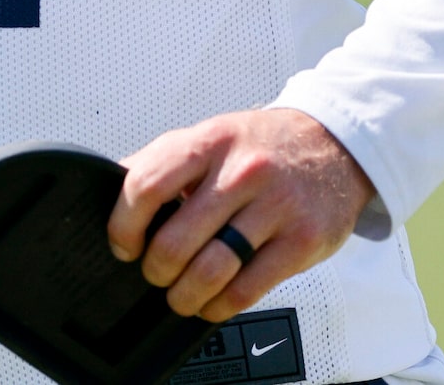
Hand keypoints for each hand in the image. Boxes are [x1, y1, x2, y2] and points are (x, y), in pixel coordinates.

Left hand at [106, 107, 376, 320]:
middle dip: (155, 270)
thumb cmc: (264, 145)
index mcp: (210, 141)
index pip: (146, 185)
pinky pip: (247, 290)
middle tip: (156, 273)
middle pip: (175, 240)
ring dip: (184, 295)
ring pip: (210, 271)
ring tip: (181, 295)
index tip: (124, 244)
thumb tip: (109, 187)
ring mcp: (275, 205)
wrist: (334, 144)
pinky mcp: (302, 240)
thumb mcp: (212, 136)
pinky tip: (213, 302)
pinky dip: (219, 307)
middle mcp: (242, 170)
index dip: (124, 225)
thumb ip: (164, 161)